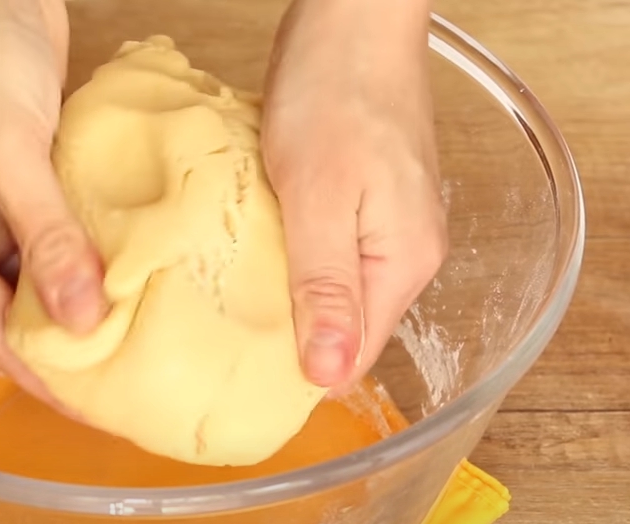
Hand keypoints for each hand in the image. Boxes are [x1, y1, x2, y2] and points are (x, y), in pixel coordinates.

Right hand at [0, 0, 106, 404]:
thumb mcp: (6, 152)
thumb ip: (47, 238)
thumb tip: (84, 319)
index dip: (40, 372)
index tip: (95, 407)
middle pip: (8, 309)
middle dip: (63, 345)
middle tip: (126, 380)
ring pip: (34, 273)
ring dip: (80, 299)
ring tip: (136, 339)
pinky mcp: (19, 172)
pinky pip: (53, 231)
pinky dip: (85, 252)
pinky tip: (127, 273)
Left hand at [262, 0, 447, 394]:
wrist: (351, 17)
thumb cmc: (334, 94)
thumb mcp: (320, 197)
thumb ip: (326, 286)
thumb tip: (330, 375)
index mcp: (405, 262)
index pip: (355, 354)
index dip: (299, 373)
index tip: (239, 381)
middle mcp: (406, 252)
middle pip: (346, 326)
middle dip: (289, 340)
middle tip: (222, 344)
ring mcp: (388, 223)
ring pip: (332, 288)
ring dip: (286, 298)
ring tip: (230, 305)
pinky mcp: (365, 198)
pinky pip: (326, 252)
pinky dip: (289, 259)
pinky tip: (253, 255)